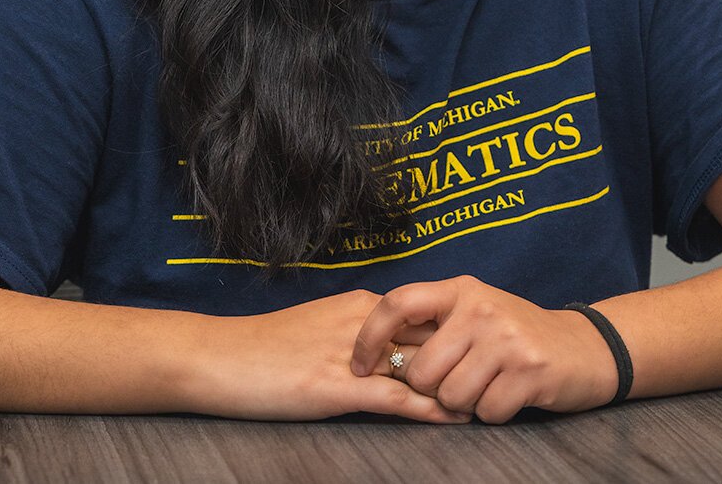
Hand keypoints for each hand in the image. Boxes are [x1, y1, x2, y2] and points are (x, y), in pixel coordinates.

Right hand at [196, 290, 467, 423]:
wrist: (217, 357)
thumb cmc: (261, 347)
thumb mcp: (316, 327)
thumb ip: (356, 333)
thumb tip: (390, 347)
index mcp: (358, 304)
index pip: (424, 314)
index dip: (458, 333)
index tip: (487, 346)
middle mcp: (362, 323)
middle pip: (432, 337)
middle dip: (468, 355)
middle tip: (504, 372)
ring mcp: (350, 356)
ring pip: (420, 365)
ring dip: (458, 383)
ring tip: (493, 398)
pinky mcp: (336, 388)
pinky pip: (396, 398)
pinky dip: (430, 408)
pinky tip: (456, 417)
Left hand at [349, 276, 618, 422]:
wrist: (586, 347)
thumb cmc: (516, 335)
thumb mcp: (475, 313)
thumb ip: (433, 324)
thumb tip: (376, 350)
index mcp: (460, 290)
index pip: (397, 303)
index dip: (369, 337)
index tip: (358, 365)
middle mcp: (481, 308)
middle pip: (421, 370)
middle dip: (432, 389)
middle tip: (458, 381)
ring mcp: (506, 339)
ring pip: (450, 397)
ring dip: (465, 404)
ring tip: (488, 385)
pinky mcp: (530, 371)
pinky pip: (485, 412)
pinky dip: (493, 413)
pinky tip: (510, 394)